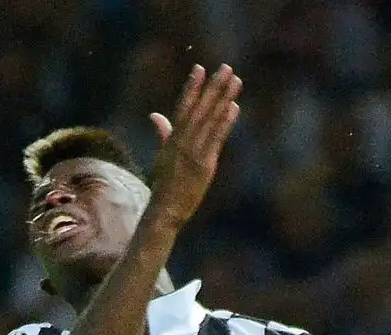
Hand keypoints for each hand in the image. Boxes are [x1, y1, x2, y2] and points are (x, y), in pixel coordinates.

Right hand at [145, 64, 242, 228]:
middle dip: (214, 87)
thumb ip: (163, 133)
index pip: (183, 107)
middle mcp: (182, 142)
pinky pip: (217, 139)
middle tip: (226, 68)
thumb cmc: (164, 184)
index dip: (192, 87)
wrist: (165, 210)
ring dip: (224, 99)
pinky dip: (226, 122)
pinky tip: (234, 107)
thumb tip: (155, 115)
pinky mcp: (205, 164)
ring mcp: (194, 153)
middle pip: (201, 109)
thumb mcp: (162, 156)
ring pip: (211, 120)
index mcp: (172, 139)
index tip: (200, 68)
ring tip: (235, 81)